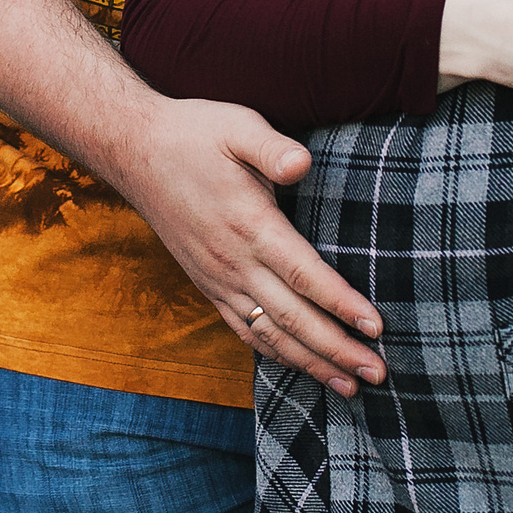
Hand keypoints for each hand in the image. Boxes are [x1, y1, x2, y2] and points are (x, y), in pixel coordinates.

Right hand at [104, 98, 385, 398]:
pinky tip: (298, 366)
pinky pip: (242, 329)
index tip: (376, 327)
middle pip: (293, 318)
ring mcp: (217, 278)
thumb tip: (302, 163)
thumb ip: (272, 147)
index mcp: (249, 224)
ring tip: (349, 387)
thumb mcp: (236, 125)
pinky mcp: (206, 284)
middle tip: (378, 373)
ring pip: (269, 334)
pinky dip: (274, 354)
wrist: (134, 151)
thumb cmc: (193, 134)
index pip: (304, 274)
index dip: (341, 304)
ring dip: (311, 363)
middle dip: (338, 350)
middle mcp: (233, 261)